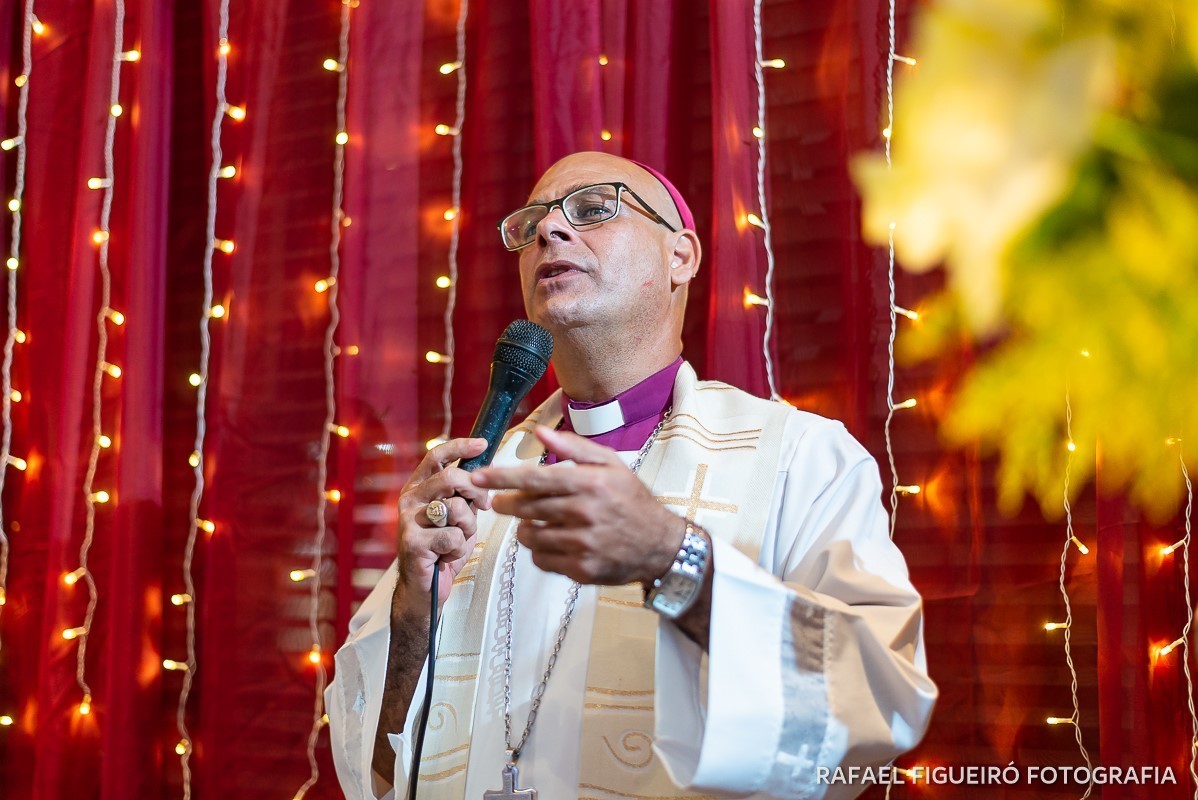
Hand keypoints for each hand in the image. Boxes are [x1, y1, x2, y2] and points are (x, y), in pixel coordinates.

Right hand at [395, 437, 493, 616]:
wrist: (425, 587)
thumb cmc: (443, 549)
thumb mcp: (457, 516)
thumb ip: (464, 495)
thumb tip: (487, 471)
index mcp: (419, 488)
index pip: (436, 457)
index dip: (460, 446)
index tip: (482, 444)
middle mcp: (410, 500)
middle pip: (450, 478)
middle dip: (476, 490)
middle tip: (483, 505)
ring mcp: (408, 521)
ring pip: (456, 508)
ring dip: (467, 528)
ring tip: (456, 540)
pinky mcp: (412, 542)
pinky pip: (453, 536)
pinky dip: (458, 549)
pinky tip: (446, 557)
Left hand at [470, 426, 683, 585]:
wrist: (659, 545)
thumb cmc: (632, 501)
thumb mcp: (611, 465)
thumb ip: (574, 448)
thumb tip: (539, 433)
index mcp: (590, 483)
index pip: (534, 478)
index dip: (501, 477)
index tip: (478, 476)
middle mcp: (585, 513)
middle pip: (527, 507)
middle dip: (506, 503)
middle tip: (501, 502)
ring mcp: (583, 544)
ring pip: (530, 535)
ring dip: (525, 527)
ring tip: (534, 521)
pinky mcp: (581, 569)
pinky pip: (542, 559)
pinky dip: (540, 550)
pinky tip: (553, 541)